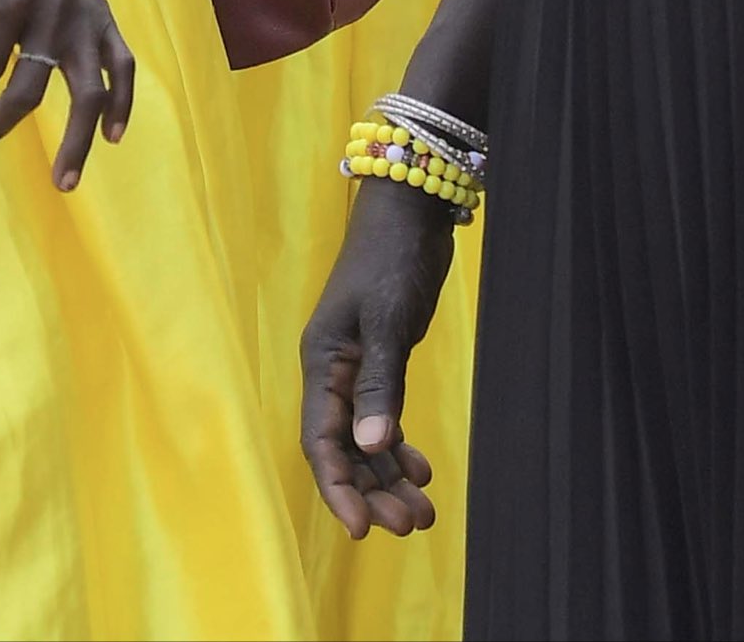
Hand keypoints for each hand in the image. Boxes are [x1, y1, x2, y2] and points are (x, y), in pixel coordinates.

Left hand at [0, 0, 134, 187]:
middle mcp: (56, 9)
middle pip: (31, 87)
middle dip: (0, 122)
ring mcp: (85, 16)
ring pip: (89, 90)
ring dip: (79, 139)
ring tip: (64, 183)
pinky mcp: (103, 16)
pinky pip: (121, 65)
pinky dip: (121, 102)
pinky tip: (113, 136)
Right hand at [301, 176, 460, 537]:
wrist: (409, 211)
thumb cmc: (391, 259)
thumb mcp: (387, 320)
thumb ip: (380, 384)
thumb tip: (369, 447)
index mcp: (322, 364)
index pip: (321, 442)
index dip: (338, 489)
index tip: (361, 532)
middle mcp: (332, 374)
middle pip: (343, 450)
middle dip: (371, 492)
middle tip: (411, 526)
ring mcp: (356, 369)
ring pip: (365, 441)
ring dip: (389, 479)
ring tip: (423, 513)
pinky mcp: (381, 362)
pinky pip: (383, 419)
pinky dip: (400, 448)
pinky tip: (422, 471)